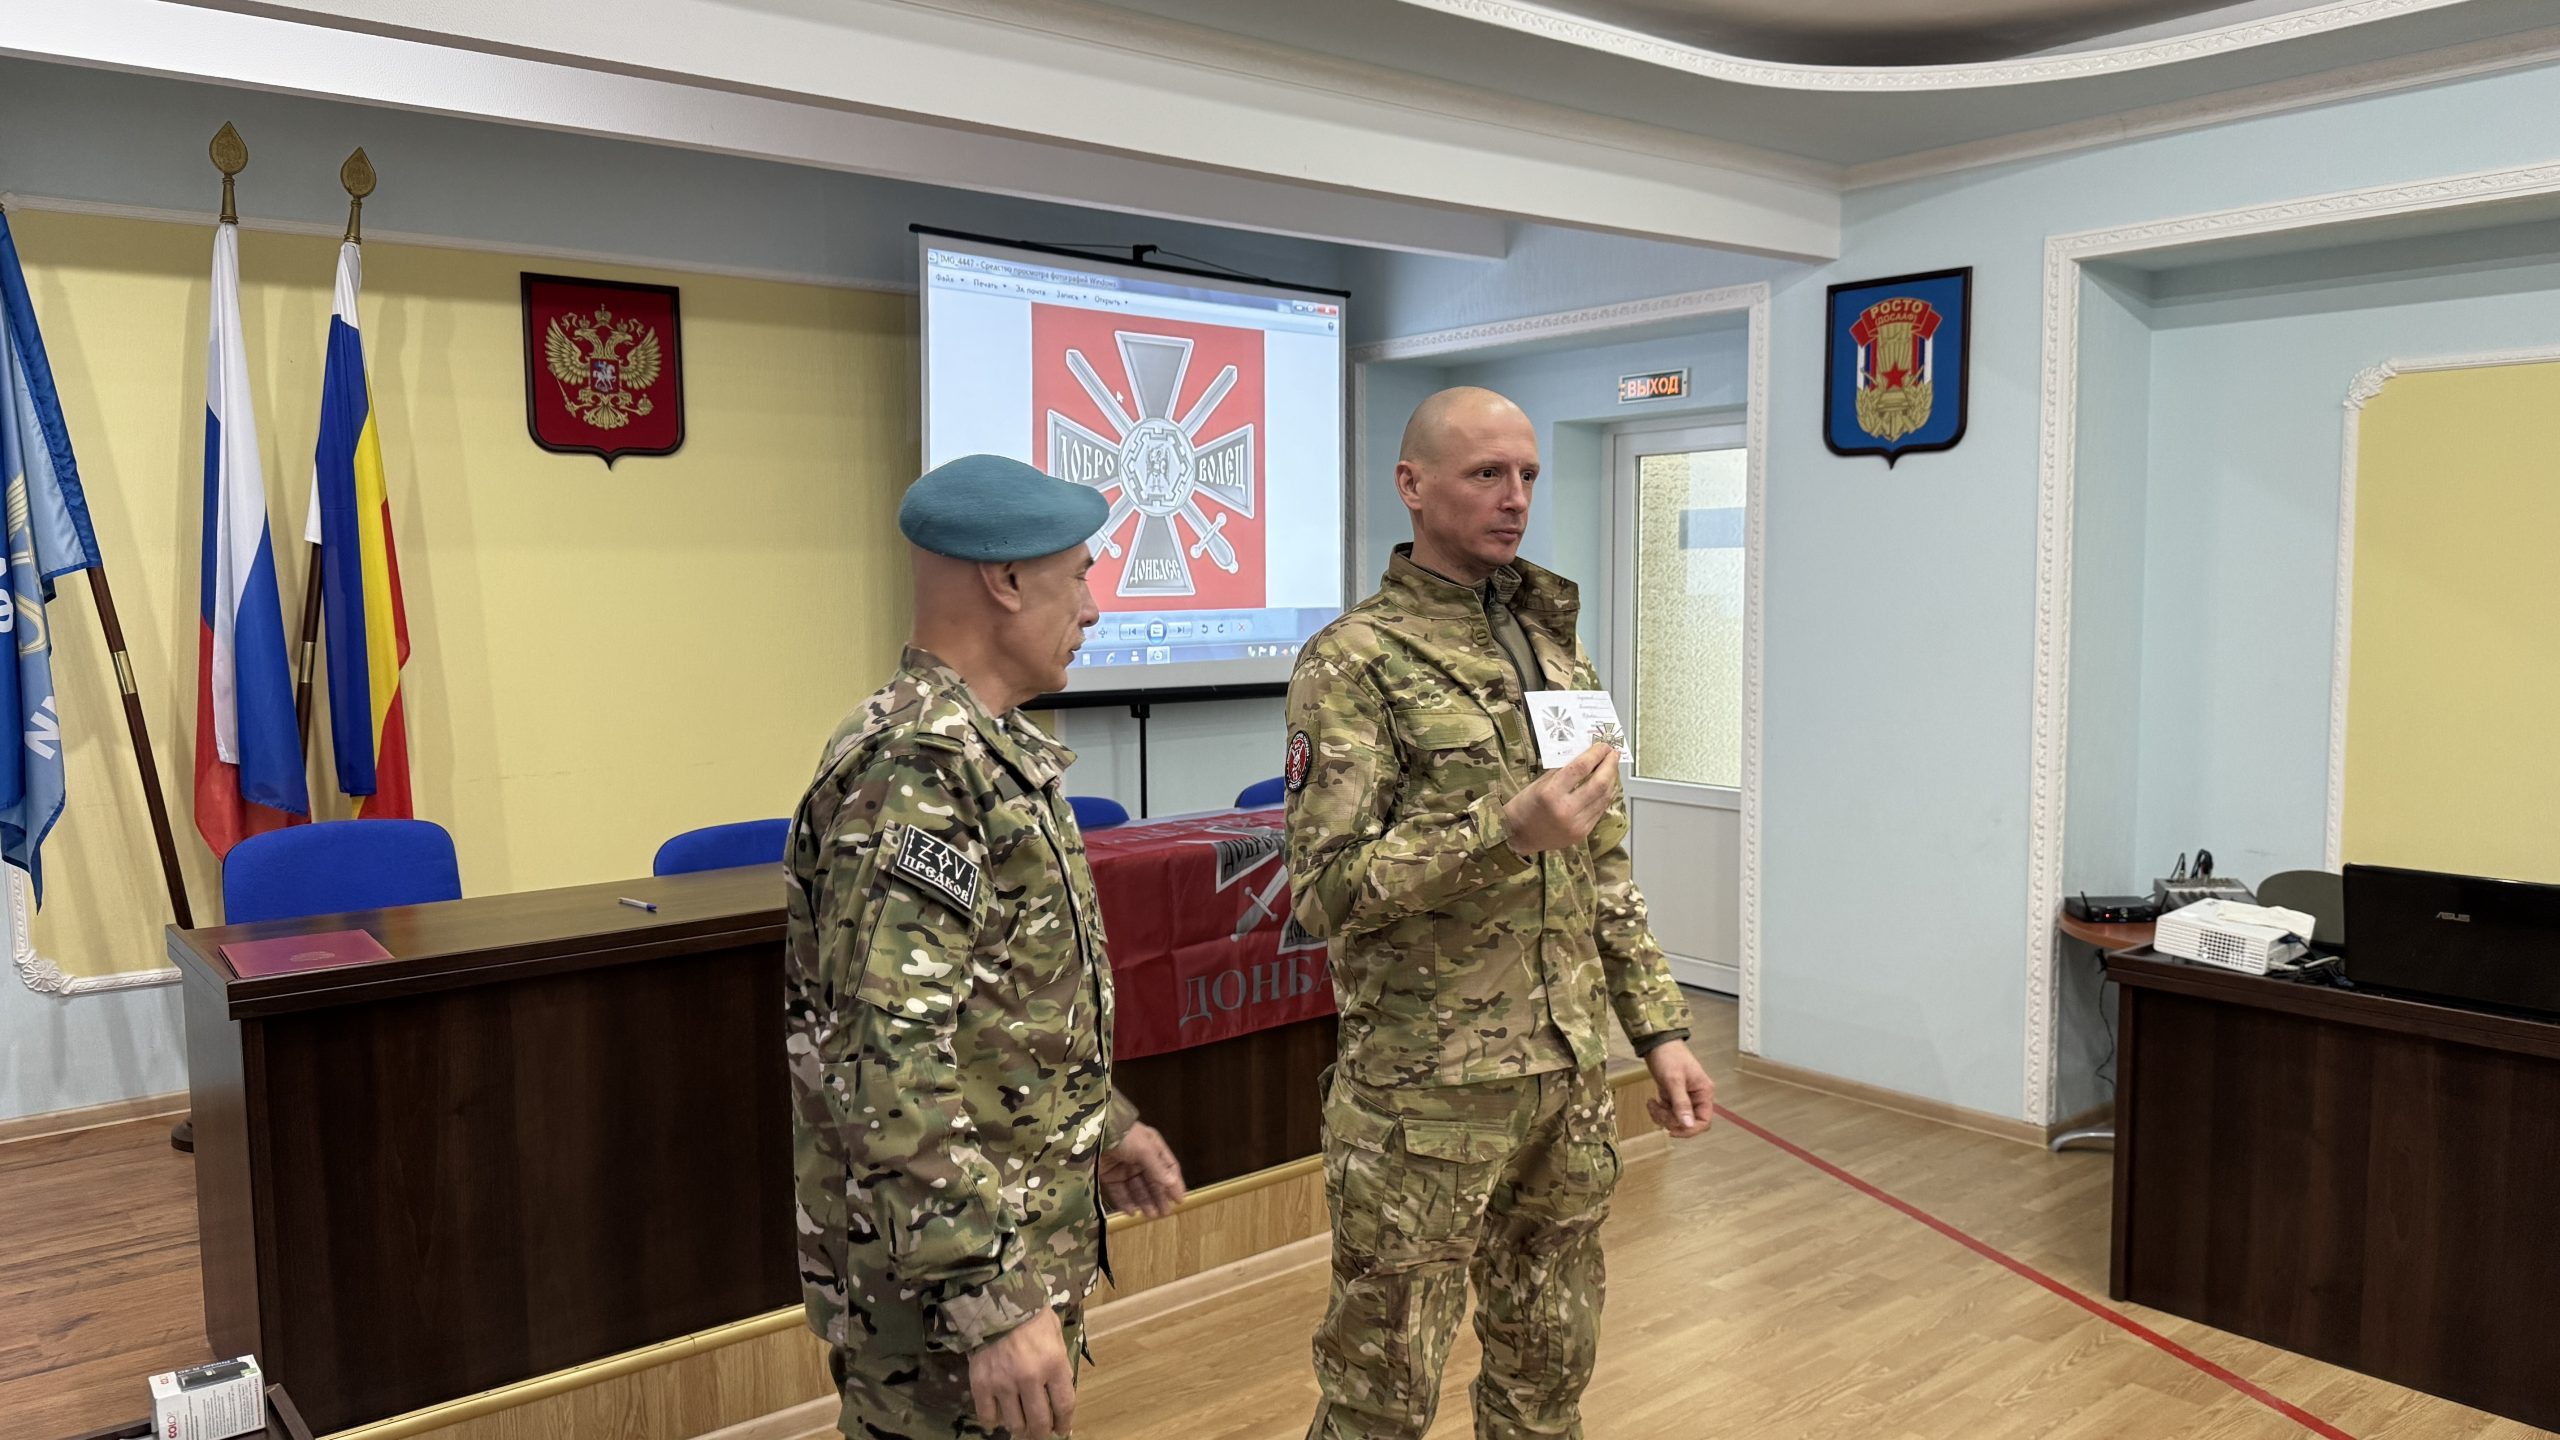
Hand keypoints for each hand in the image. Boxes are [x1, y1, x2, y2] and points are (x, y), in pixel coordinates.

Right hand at [969, 1307, 1073, 1438]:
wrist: (993, 1300)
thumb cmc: (1030, 1313)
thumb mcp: (1054, 1334)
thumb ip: (1059, 1364)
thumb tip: (1060, 1393)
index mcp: (1053, 1364)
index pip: (1064, 1405)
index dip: (1064, 1423)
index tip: (1062, 1430)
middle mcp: (1030, 1378)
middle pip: (1039, 1421)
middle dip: (1042, 1433)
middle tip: (1040, 1434)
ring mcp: (1003, 1383)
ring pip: (1014, 1423)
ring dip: (1020, 1428)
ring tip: (1021, 1425)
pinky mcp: (980, 1384)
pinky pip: (987, 1415)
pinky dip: (994, 1421)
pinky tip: (998, 1417)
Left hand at [1100, 1122, 1186, 1218]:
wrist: (1092, 1132)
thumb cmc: (1124, 1137)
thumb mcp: (1144, 1149)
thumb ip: (1157, 1168)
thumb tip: (1172, 1184)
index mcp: (1152, 1146)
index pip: (1167, 1167)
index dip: (1174, 1183)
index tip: (1179, 1201)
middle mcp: (1140, 1157)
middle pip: (1152, 1180)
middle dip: (1159, 1196)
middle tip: (1164, 1213)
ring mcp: (1123, 1167)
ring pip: (1137, 1188)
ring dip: (1144, 1201)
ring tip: (1150, 1215)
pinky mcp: (1108, 1175)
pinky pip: (1119, 1191)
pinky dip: (1126, 1202)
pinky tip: (1132, 1212)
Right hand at [1502, 743, 1617, 855]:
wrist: (1518, 836)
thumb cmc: (1525, 805)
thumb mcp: (1539, 783)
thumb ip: (1563, 771)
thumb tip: (1585, 756)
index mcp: (1551, 793)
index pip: (1580, 768)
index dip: (1596, 754)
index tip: (1604, 745)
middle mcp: (1566, 809)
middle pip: (1599, 783)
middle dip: (1610, 766)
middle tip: (1613, 754)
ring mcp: (1577, 824)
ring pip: (1604, 798)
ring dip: (1611, 780)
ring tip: (1612, 768)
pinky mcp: (1582, 833)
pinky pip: (1600, 810)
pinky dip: (1605, 796)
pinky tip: (1606, 786)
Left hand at [1644, 1041, 1714, 1138]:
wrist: (1656, 1042)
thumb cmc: (1669, 1055)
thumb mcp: (1674, 1080)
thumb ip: (1681, 1103)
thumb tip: (1688, 1124)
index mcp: (1704, 1092)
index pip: (1704, 1121)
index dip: (1690, 1129)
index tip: (1673, 1130)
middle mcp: (1697, 1097)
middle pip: (1688, 1122)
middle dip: (1671, 1120)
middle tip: (1659, 1110)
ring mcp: (1684, 1097)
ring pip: (1676, 1119)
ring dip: (1662, 1116)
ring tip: (1652, 1104)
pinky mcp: (1673, 1097)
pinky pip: (1668, 1113)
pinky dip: (1658, 1111)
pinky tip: (1651, 1102)